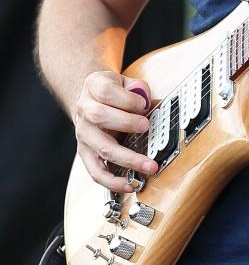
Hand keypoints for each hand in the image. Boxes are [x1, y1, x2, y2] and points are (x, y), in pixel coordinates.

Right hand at [74, 71, 157, 191]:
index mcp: (93, 87)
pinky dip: (112, 180)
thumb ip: (137, 88)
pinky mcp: (85, 152)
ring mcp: (83, 133)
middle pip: (99, 117)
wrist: (90, 97)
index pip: (106, 92)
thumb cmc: (111, 90)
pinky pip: (95, 171)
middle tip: (146, 126)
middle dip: (127, 123)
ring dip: (127, 157)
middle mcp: (84, 111)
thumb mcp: (123, 80)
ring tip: (147, 165)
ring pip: (101, 147)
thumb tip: (146, 101)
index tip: (143, 104)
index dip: (126, 98)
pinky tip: (129, 184)